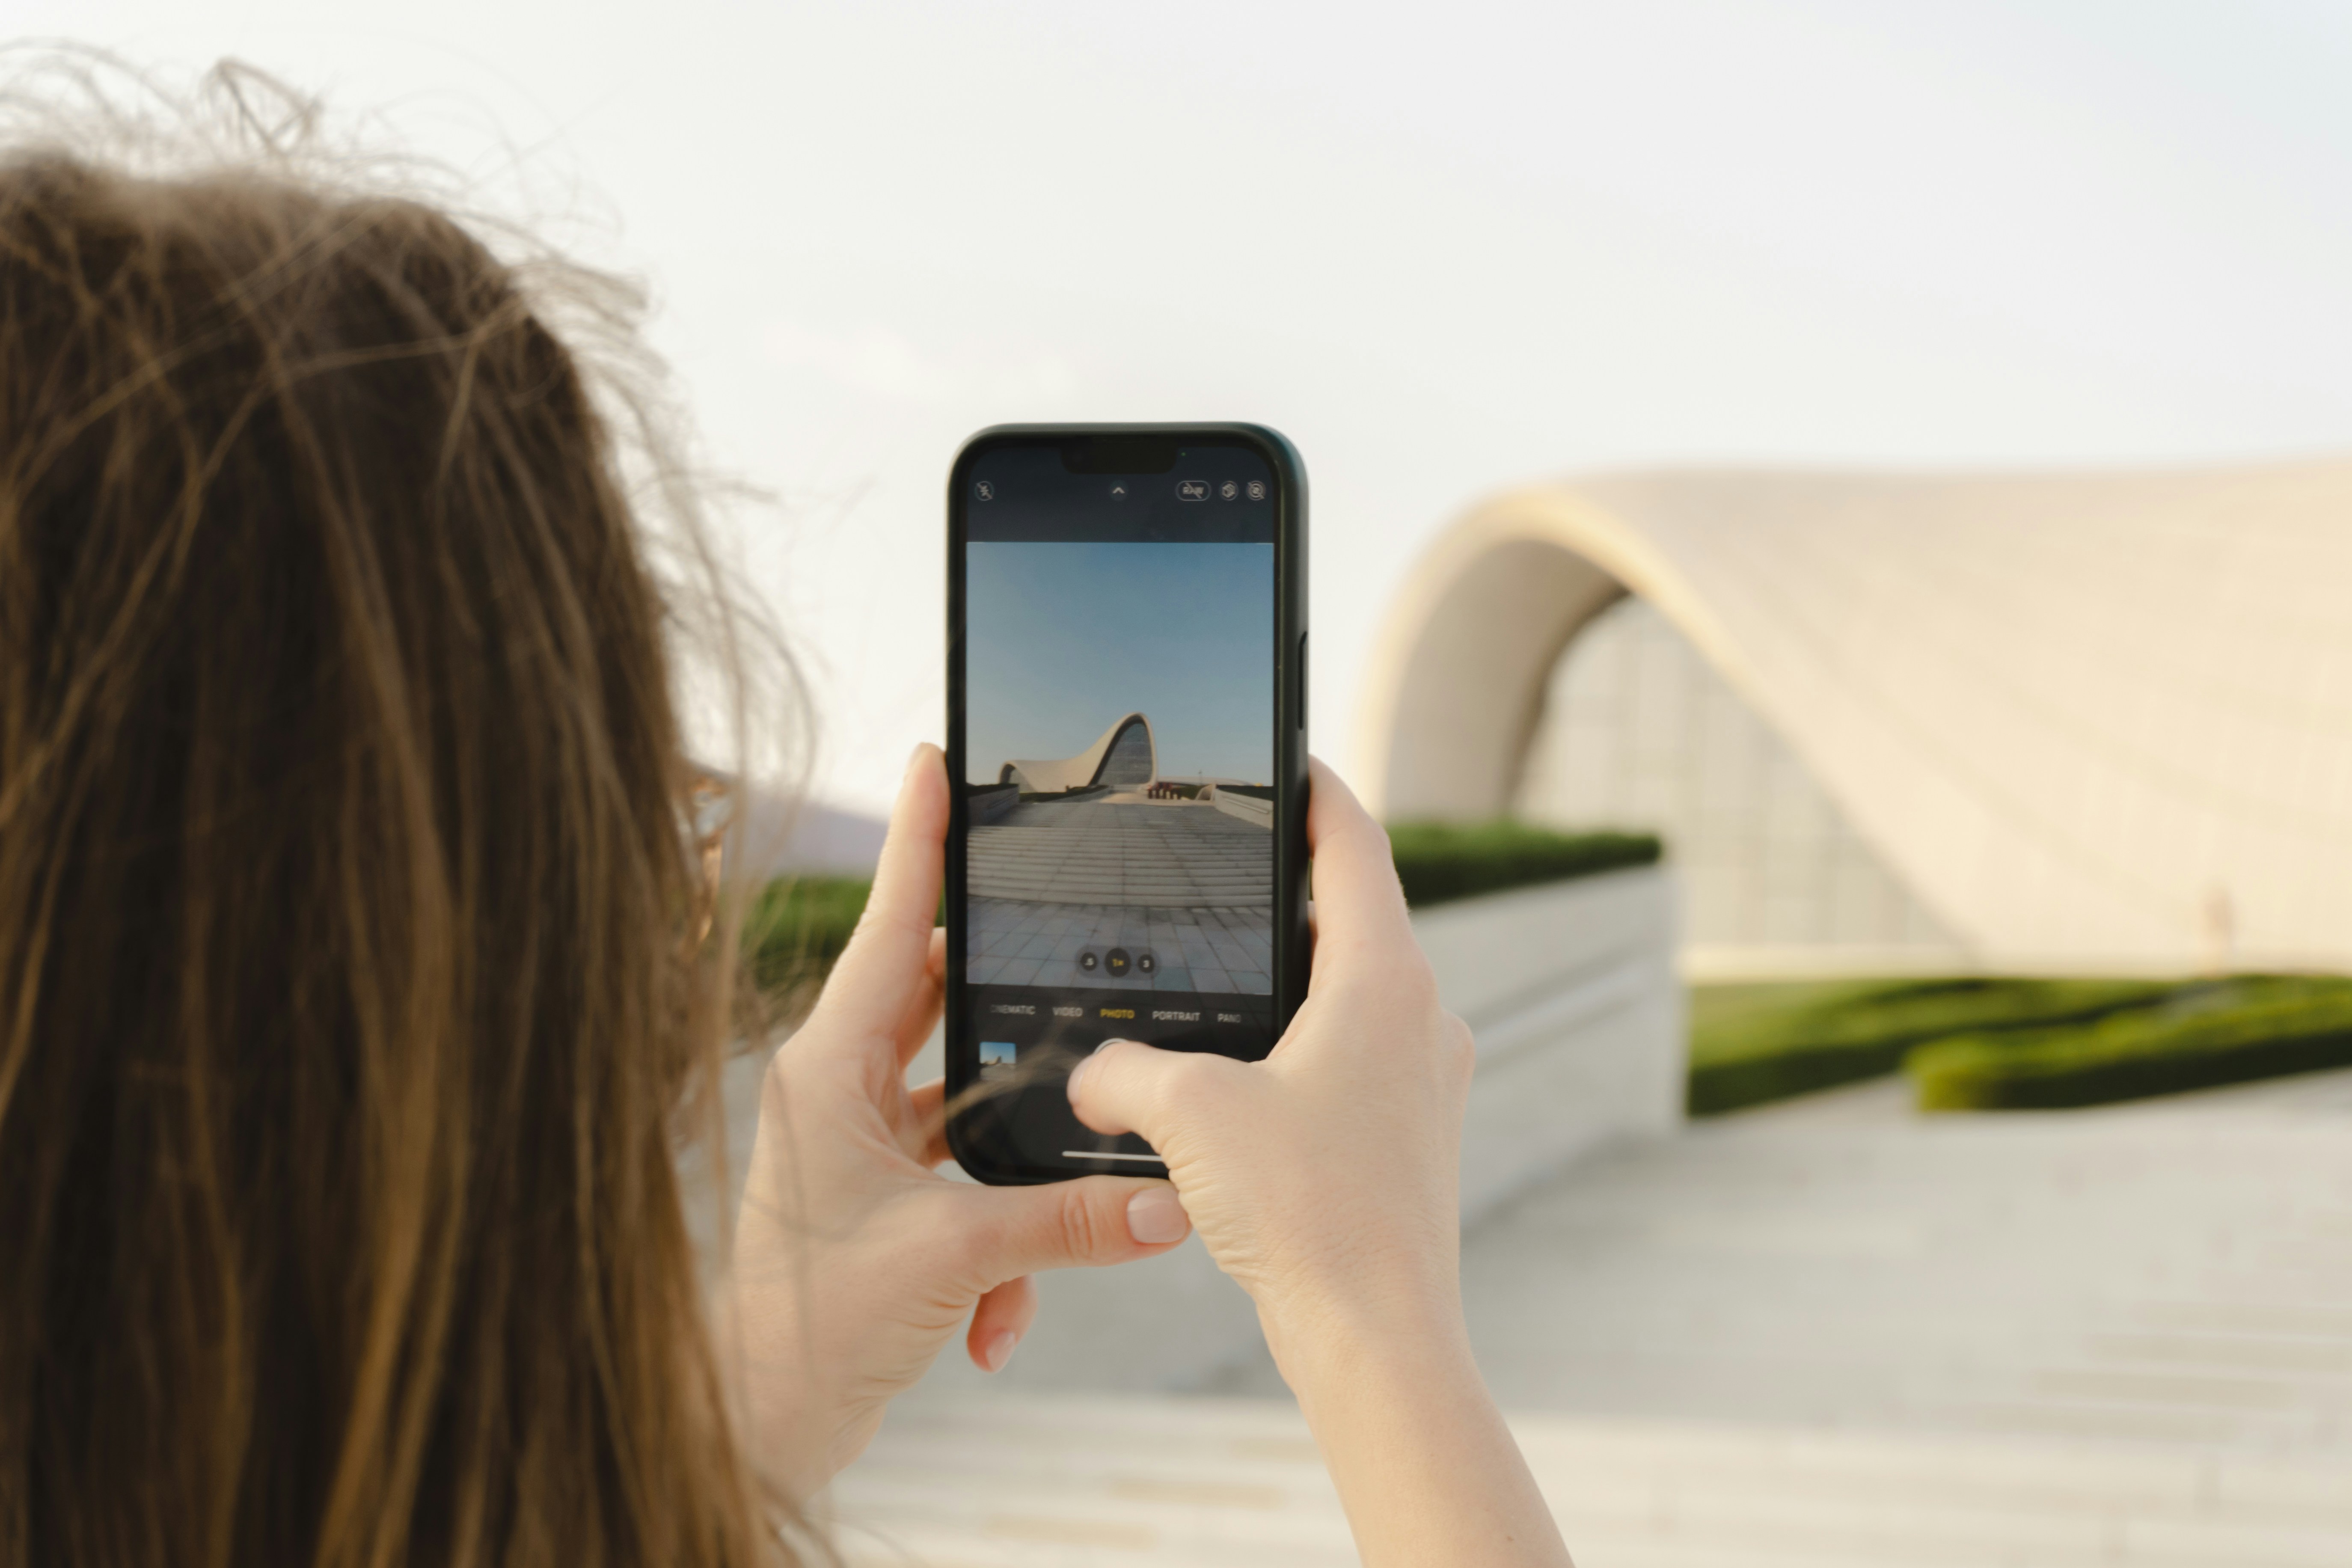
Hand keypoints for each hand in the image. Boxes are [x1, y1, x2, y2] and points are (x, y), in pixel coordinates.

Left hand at [722, 745, 1192, 1497]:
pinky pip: (965, 1182)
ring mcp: (861, 1144)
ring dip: (1014, 1168)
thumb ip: (1065, 1224)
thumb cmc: (813, 1328)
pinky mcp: (886, 1196)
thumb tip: (1164, 1202)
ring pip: (966, 1106)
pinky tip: (998, 1315)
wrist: (767, 1424)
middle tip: (1061, 947)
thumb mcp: (951, 1258)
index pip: (886, 926)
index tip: (938, 760)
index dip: (919, 840)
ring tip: (1026, 1240)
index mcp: (829, 1068)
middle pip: (940, 1000)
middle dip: (1007, 1003)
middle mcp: (841, 1090)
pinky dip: (999, 1242)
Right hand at [1065, 759, 1571, 1565]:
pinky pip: (1352, 1062)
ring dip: (1292, 981)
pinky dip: (1299, 1049)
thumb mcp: (1188, 1116)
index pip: (1355, 842)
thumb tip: (1087, 1072)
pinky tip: (1239, 1084)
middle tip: (1228, 868)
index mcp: (1385, 978)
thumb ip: (1123, 1073)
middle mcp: (1422, 1018)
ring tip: (1220, 980)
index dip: (1315, 788)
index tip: (1284, 757)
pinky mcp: (1409, 1138)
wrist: (1377, 1339)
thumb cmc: (1306, 1213)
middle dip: (1290, 891)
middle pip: (1357, 916)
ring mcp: (1423, 1082)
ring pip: (1354, 996)